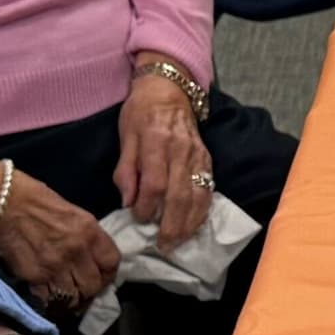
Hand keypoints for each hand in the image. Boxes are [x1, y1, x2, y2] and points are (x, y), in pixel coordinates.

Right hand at [0, 168, 119, 307]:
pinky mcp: (33, 277)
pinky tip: (47, 295)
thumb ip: (85, 237)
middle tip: (81, 290)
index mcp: (89, 231)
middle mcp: (75, 251)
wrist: (0, 202)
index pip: (111, 263)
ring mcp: (54, 266)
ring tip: (64, 296)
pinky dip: (49, 302)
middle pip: (93, 286)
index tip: (101, 277)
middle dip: (89, 291)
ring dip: (70, 300)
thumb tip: (91, 258)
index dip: (108, 274)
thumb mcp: (72, 212)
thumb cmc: (33, 199)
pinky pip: (49, 300)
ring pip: (73, 298)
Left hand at [117, 72, 212, 245]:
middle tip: (163, 245)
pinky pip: (208, 189)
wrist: (169, 90)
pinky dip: (202, 210)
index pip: (155, 183)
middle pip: (180, 194)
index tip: (138, 219)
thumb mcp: (125, 136)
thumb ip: (126, 170)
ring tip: (179, 241)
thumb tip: (127, 202)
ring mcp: (198, 156)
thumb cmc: (140, 113)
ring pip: (198, 195)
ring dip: (190, 223)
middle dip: (172, 224)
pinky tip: (194, 225)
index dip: (147, 206)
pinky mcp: (207, 159)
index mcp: (157, 143)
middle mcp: (181, 151)